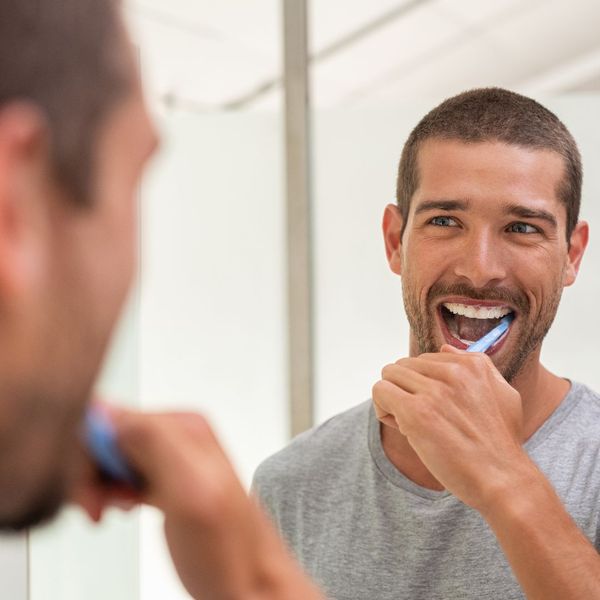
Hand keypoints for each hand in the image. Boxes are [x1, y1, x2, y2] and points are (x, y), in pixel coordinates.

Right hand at [73, 406, 322, 599]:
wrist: (250, 584)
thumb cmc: (231, 551)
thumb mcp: (191, 491)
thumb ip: (154, 444)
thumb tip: (111, 412)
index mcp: (184, 426)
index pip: (111, 416)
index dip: (89, 454)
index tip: (93, 490)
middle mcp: (179, 435)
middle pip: (108, 435)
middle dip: (92, 471)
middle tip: (100, 506)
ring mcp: (173, 458)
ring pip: (111, 455)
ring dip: (100, 484)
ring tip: (113, 510)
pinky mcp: (167, 479)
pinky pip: (123, 471)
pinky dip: (112, 491)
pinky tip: (124, 507)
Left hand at [372, 345, 529, 512]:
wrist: (503, 480)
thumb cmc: (500, 444)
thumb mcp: (503, 394)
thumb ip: (477, 366)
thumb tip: (444, 348)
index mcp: (472, 365)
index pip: (424, 360)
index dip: (423, 385)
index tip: (435, 409)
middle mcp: (453, 372)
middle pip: (403, 366)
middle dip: (405, 391)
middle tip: (421, 419)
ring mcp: (434, 391)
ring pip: (389, 376)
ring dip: (393, 400)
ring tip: (410, 424)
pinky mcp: (416, 412)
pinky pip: (380, 391)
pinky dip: (382, 409)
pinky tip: (401, 428)